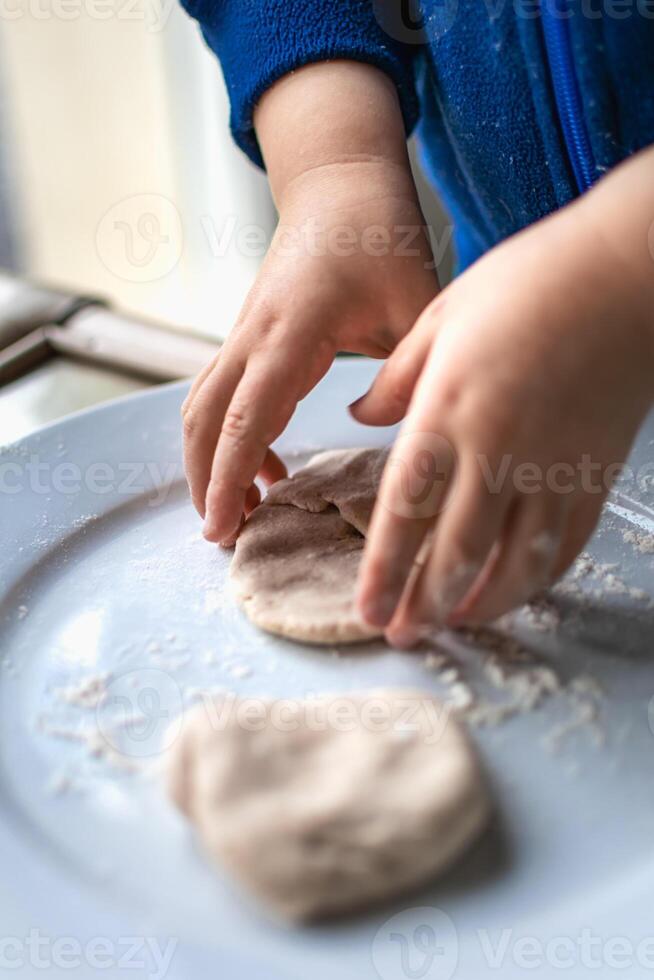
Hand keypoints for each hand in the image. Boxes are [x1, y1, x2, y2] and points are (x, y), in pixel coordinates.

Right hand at [182, 62, 437, 544]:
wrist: (341, 182)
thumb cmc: (382, 236)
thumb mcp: (416, 304)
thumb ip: (407, 373)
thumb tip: (380, 431)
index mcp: (291, 332)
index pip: (244, 419)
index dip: (228, 479)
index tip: (224, 527)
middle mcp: (253, 334)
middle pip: (201, 418)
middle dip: (203, 481)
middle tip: (224, 535)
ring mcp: (244, 332)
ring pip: (200, 406)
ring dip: (208, 461)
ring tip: (242, 512)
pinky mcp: (249, 334)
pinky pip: (221, 392)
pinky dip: (228, 436)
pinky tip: (267, 467)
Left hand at [354, 157, 653, 645]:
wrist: (628, 272)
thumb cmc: (532, 280)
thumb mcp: (444, 315)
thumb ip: (398, 378)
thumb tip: (361, 415)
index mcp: (450, 411)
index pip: (406, 510)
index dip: (386, 571)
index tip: (368, 610)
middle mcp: (500, 450)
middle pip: (457, 550)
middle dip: (425, 602)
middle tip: (402, 635)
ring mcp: (554, 465)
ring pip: (515, 560)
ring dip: (482, 602)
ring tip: (454, 624)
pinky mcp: (596, 471)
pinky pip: (566, 542)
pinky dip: (539, 576)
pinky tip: (517, 590)